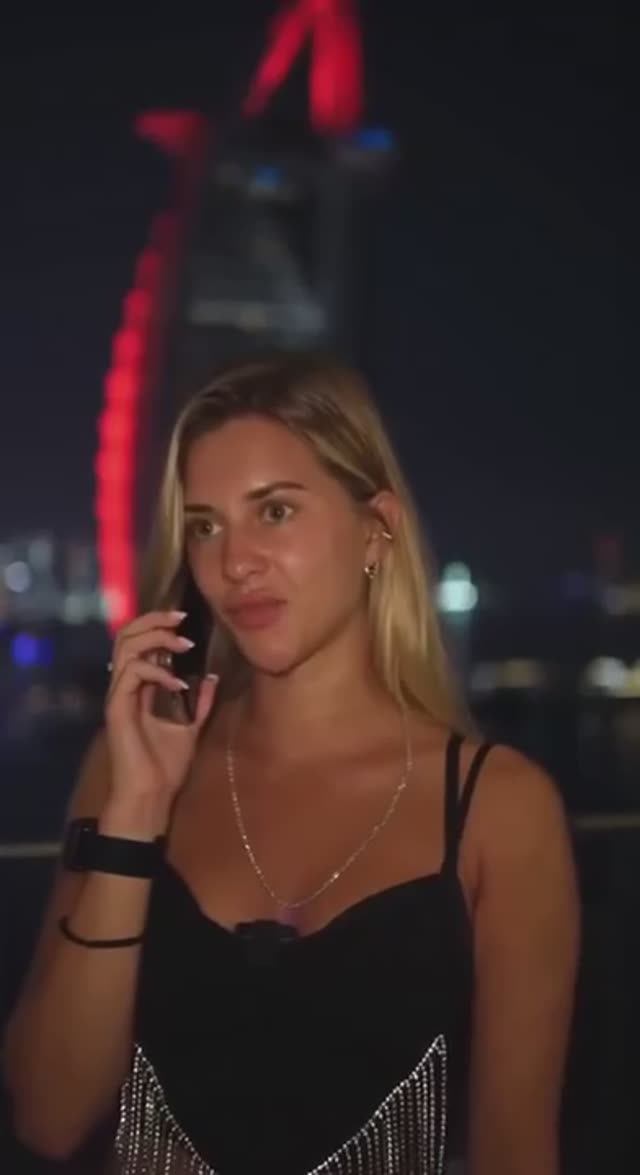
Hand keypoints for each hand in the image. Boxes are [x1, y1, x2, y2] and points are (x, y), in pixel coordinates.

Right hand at [104, 610, 217, 810]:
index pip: (139, 643)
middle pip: (126, 636)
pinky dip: (157, 672)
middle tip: (181, 618)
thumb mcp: (190, 728)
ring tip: (183, 644)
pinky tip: (178, 685)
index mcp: (138, 689)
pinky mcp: (117, 707)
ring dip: (155, 638)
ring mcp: (118, 696)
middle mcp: (124, 687)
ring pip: (125, 647)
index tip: (185, 620)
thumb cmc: (165, 767)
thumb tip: (211, 678)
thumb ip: (199, 703)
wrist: (151, 795)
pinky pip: (132, 673)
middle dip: (153, 620)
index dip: (158, 626)